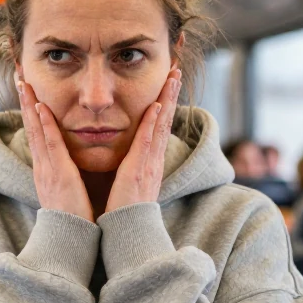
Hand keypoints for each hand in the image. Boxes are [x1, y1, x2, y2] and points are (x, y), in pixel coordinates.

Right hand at [18, 75, 93, 221]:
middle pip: (30, 127)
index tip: (27, 90)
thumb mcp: (67, 192)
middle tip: (18, 76)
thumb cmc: (73, 219)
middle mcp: (42, 167)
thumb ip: (66, 176)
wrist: (71, 242)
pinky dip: (44, 126)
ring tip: (24, 83)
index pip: (37, 134)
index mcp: (46, 170)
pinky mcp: (58, 175)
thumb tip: (68, 166)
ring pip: (36, 131)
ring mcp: (47, 170)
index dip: (30, 112)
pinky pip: (49, 145)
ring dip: (29, 106)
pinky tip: (40, 108)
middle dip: (24, 101)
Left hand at [105, 69, 181, 213]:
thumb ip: (132, 167)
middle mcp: (153, 159)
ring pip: (161, 125)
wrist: (128, 234)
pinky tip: (156, 106)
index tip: (169, 81)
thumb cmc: (126, 211)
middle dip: (171, 93)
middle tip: (176, 68)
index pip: (159, 125)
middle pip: (166, 119)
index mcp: (150, 161)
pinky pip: (147, 142)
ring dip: (167, 99)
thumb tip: (130, 157)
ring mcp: (149, 164)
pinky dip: (152, 124)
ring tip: (173, 76)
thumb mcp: (131, 183)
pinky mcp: (139, 170)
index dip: (165, 102)